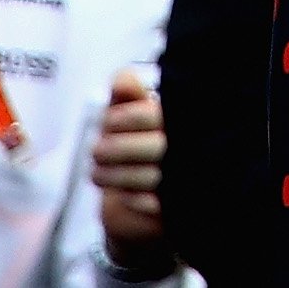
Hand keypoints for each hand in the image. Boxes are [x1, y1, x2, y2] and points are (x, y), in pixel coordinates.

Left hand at [91, 69, 169, 258]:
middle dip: (114, 149)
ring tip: (99, 172)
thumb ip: (127, 93)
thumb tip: (122, 79)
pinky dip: (131, 199)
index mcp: (182, 117)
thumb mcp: (131, 113)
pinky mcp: (178, 208)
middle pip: (153, 146)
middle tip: (97, 151)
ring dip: (115, 175)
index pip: (150, 115)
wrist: (145, 201)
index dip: (121, 118)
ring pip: (151, 177)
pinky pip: (152, 205)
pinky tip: (122, 193)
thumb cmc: (138, 146)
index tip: (107, 122)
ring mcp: (188, 178)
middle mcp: (192, 146)